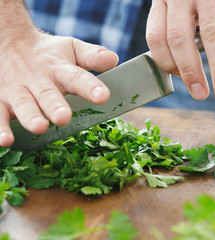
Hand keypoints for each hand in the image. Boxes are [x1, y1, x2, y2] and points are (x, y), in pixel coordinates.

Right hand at [0, 9, 117, 146]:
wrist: (11, 42)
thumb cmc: (49, 53)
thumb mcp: (72, 48)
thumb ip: (92, 56)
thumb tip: (114, 60)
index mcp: (59, 69)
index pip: (77, 77)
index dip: (90, 87)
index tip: (103, 96)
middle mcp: (38, 80)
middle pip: (48, 93)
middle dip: (55, 106)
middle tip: (63, 117)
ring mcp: (18, 90)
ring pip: (23, 104)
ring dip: (30, 117)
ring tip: (40, 127)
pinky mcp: (1, 99)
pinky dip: (0, 127)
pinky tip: (5, 141)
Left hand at [146, 0, 214, 100]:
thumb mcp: (174, 9)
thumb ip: (174, 33)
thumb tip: (183, 72)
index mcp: (162, 3)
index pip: (156, 39)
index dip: (166, 64)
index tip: (181, 79)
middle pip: (179, 40)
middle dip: (190, 72)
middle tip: (200, 94)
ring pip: (210, 33)